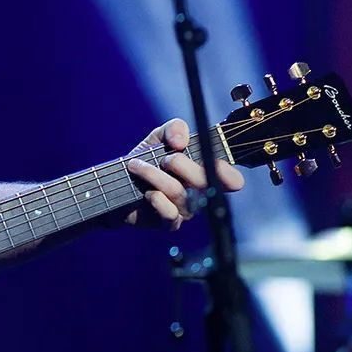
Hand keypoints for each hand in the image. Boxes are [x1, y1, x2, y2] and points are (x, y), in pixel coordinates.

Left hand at [122, 118, 244, 229]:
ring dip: (154, 175)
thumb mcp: (160, 136)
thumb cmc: (146, 160)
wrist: (118, 182)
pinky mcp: (169, 222)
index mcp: (206, 173)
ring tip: (137, 166)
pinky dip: (156, 198)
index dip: (226, 171)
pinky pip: (170, 213)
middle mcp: (201, 193)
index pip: (232, 180)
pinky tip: (145, 192)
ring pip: (180, 193)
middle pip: (206, 181)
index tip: (205, 156)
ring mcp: (186, 210)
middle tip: (164, 158)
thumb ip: (175, 128)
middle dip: (181, 163)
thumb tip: (181, 142)